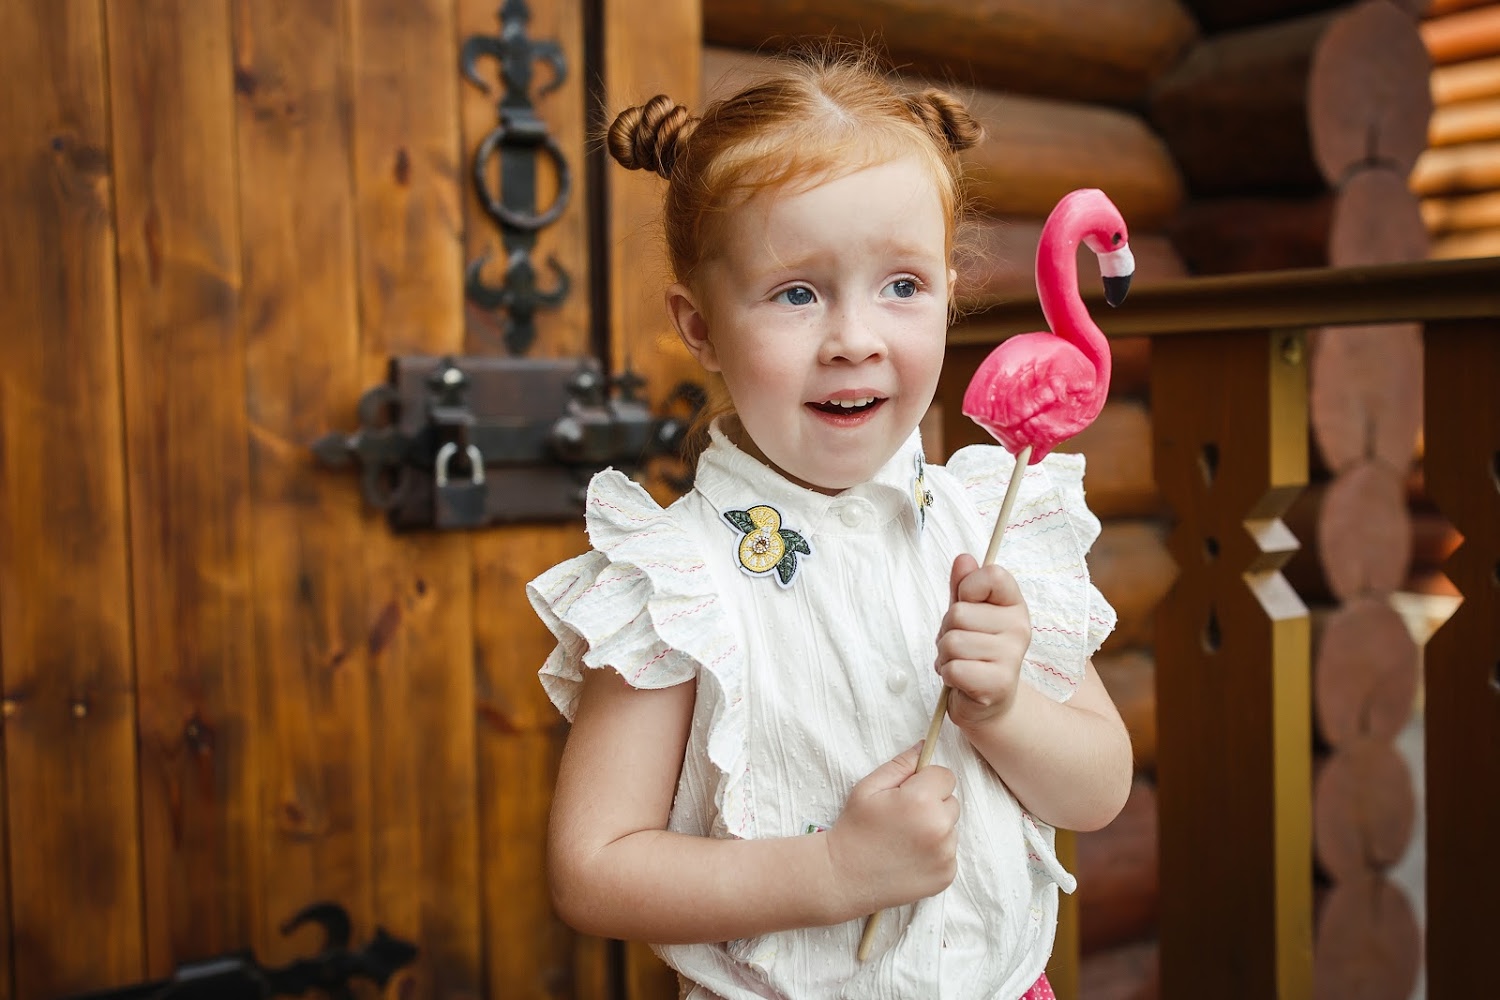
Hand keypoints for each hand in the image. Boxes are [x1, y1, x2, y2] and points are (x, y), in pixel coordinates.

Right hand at [824, 744, 958, 917]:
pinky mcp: (947, 875)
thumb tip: (924, 746)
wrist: (844, 877)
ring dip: (935, 829)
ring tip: (904, 839)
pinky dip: (935, 853)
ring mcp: (945, 855)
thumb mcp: (869, 787)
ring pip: (951, 828)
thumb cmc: (854, 828)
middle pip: (951, 802)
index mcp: (921, 800)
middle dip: (933, 804)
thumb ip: (900, 764)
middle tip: (904, 818)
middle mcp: (939, 827)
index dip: (926, 781)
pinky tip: (910, 857)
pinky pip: (949, 853)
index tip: (908, 794)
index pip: (945, 776)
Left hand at [936, 553, 1030, 729]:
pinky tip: (962, 681)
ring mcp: (1012, 657)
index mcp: (1014, 605)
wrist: (990, 703)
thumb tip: (963, 559)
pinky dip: (948, 675)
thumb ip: (963, 587)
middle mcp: (1019, 628)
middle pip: (959, 612)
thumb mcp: (968, 615)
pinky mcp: (999, 684)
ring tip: (961, 663)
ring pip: (952, 641)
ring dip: (945, 656)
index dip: (968, 588)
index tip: (969, 604)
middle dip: (947, 630)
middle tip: (961, 647)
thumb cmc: (975, 654)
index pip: (992, 575)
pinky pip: (953, 668)